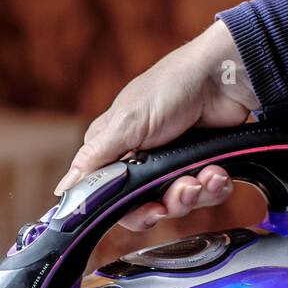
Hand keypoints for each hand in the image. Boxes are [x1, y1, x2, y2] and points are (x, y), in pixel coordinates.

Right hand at [54, 20, 259, 230]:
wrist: (225, 76)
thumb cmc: (171, 88)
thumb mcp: (125, 123)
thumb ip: (94, 160)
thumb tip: (63, 190)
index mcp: (114, 150)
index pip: (109, 197)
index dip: (128, 210)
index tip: (147, 211)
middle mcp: (142, 161)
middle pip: (146, 207)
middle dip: (167, 204)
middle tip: (181, 190)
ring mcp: (174, 165)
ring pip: (178, 204)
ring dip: (195, 194)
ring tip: (205, 176)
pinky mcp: (202, 166)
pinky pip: (207, 195)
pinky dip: (214, 188)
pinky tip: (217, 172)